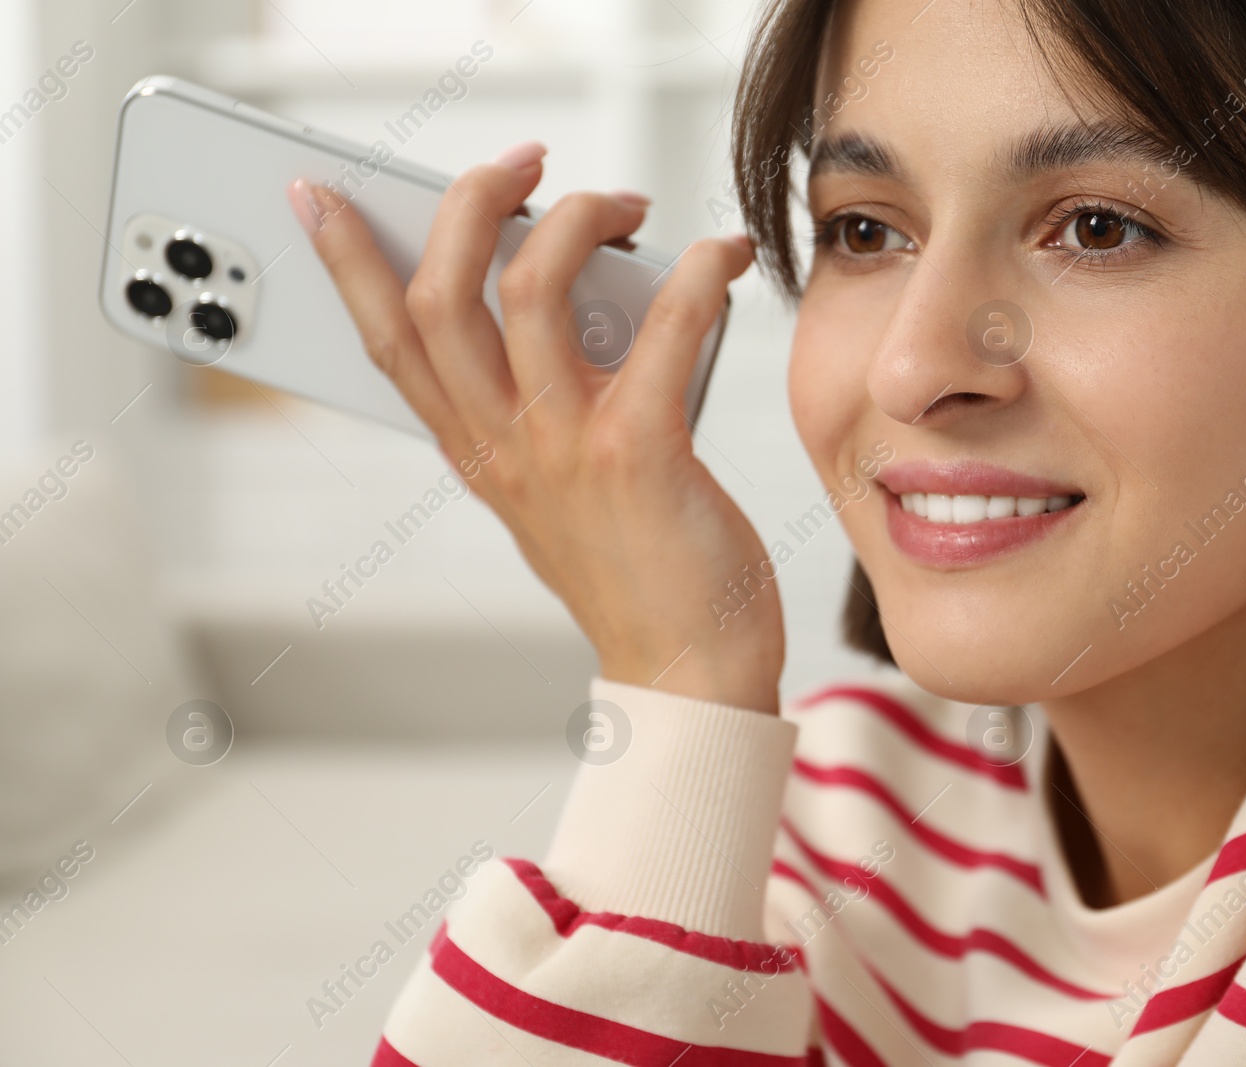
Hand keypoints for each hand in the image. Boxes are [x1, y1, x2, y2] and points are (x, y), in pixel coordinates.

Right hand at [289, 141, 783, 712]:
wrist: (688, 671)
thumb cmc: (635, 573)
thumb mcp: (554, 492)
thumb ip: (539, 409)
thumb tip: (570, 308)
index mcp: (477, 454)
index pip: (388, 343)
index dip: (347, 261)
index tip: (321, 195)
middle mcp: (507, 447)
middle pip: (439, 296)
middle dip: (467, 202)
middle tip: (521, 164)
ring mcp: (567, 450)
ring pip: (532, 291)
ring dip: (578, 218)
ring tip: (622, 205)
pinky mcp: (643, 452)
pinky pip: (664, 327)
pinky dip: (698, 272)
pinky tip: (723, 258)